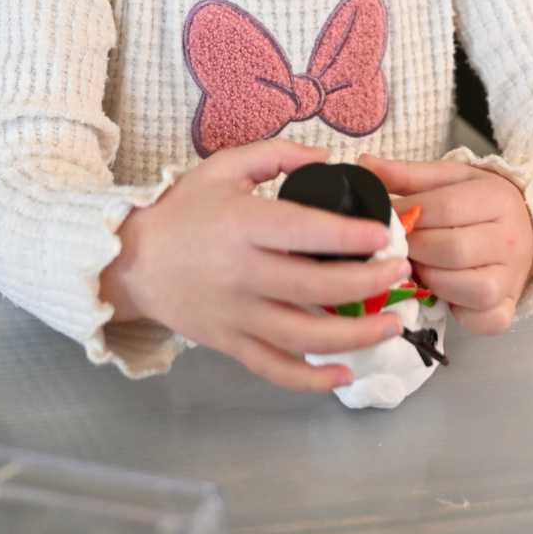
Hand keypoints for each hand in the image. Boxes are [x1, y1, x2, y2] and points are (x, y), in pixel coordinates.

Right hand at [100, 140, 410, 391]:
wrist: (131, 261)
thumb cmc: (184, 209)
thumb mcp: (224, 166)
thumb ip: (277, 154)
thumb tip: (330, 159)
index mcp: (242, 225)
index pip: (303, 231)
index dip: (348, 235)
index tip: (385, 235)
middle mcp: (241, 273)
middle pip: (314, 285)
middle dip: (367, 282)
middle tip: (401, 273)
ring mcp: (235, 314)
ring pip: (302, 335)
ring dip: (354, 335)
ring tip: (391, 323)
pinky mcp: (229, 343)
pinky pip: (274, 368)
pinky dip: (310, 378)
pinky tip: (344, 374)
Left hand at [358, 155, 532, 335]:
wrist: (524, 230)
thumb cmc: (478, 203)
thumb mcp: (449, 179)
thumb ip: (408, 175)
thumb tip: (365, 164)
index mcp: (497, 199)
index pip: (444, 208)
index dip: (407, 214)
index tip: (388, 218)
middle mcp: (511, 239)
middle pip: (452, 250)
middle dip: (415, 250)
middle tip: (400, 247)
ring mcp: (513, 277)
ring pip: (466, 287)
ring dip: (432, 280)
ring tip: (419, 268)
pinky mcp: (508, 308)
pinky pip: (481, 319)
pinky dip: (457, 313)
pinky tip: (444, 294)